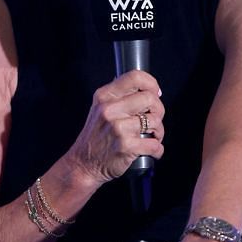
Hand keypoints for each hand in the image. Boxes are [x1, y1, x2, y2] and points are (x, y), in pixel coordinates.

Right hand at [61, 70, 164, 184]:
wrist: (82, 164)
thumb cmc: (95, 137)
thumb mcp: (99, 109)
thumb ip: (118, 96)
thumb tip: (147, 89)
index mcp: (104, 96)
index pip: (135, 77)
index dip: (151, 84)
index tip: (156, 93)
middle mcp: (110, 109)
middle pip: (150, 98)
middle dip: (158, 110)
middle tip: (153, 120)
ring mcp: (118, 128)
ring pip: (155, 121)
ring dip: (159, 132)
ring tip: (151, 137)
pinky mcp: (126, 146)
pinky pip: (154, 144)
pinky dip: (158, 149)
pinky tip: (152, 150)